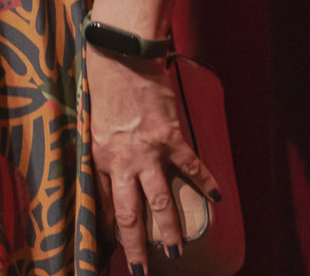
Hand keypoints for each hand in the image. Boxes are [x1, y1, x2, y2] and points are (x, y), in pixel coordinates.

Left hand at [87, 48, 221, 270]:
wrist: (120, 55)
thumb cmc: (102, 83)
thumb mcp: (92, 120)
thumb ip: (102, 147)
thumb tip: (110, 167)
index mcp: (99, 156)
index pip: (103, 201)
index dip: (107, 227)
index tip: (112, 248)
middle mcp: (122, 160)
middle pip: (128, 213)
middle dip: (134, 245)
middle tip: (141, 270)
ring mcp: (148, 152)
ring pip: (161, 201)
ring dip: (169, 230)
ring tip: (176, 252)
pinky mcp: (171, 138)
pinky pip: (192, 167)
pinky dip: (206, 184)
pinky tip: (217, 201)